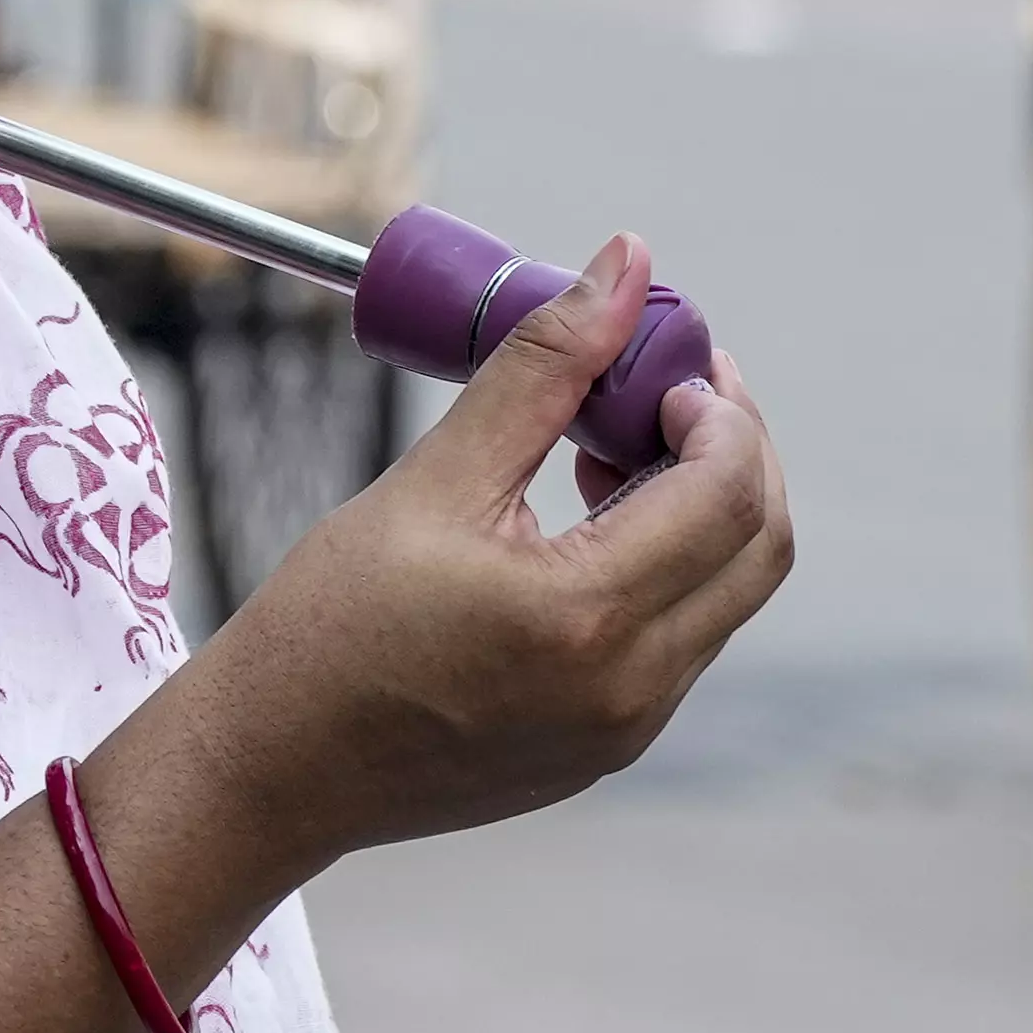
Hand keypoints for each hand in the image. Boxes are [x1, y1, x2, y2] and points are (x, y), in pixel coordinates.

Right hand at [166, 237, 791, 874]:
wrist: (273, 766)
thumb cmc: (330, 625)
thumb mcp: (433, 478)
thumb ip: (542, 366)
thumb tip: (624, 266)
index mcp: (587, 620)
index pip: (728, 494)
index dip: (720, 408)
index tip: (664, 357)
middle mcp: (631, 690)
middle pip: (759, 548)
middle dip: (733, 449)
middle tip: (662, 384)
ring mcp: (627, 731)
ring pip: (726, 593)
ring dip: (699, 505)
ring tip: (601, 445)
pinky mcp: (607, 748)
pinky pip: (681, 637)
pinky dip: (665, 562)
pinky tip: (582, 518)